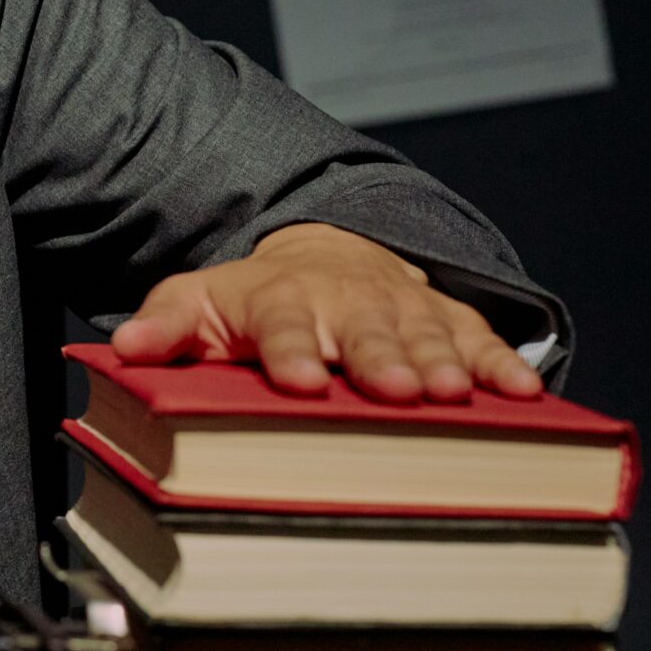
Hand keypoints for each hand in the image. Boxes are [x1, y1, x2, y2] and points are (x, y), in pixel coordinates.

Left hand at [111, 222, 543, 402]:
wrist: (323, 253)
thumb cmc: (255, 298)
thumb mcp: (200, 301)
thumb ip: (165, 324)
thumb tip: (123, 349)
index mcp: (282, 299)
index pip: (283, 325)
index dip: (292, 353)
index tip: (300, 383)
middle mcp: (347, 302)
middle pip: (364, 334)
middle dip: (380, 361)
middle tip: (397, 392)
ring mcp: (402, 310)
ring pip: (425, 336)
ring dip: (442, 365)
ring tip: (454, 396)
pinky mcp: (448, 320)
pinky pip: (480, 339)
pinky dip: (503, 365)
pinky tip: (526, 396)